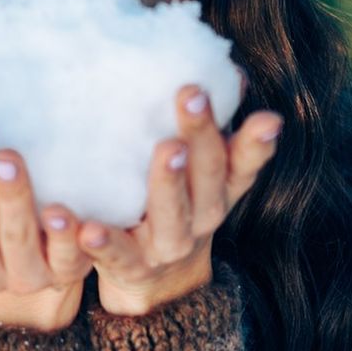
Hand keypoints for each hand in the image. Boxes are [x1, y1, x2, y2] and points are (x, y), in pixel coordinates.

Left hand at [78, 81, 282, 315]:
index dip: (256, 142)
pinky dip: (102, 242)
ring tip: (166, 150)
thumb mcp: (200, 165)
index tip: (266, 116)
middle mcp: (202, 218)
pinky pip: (116, 254)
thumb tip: (232, 71)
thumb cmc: (178, 199)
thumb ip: (214, 124)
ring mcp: (168, 245)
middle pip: (207, 178)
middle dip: (202, 136)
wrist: (157, 280)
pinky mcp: (131, 266)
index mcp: (219, 189)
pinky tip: (85, 227)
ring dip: (168, 182)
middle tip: (191, 96)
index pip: (244, 162)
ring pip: (173, 217)